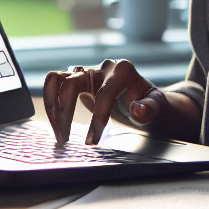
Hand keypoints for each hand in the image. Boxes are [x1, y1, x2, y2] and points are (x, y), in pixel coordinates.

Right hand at [41, 59, 160, 143]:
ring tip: (57, 132)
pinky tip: (57, 125)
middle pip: (71, 83)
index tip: (92, 141)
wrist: (145, 101)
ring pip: (56, 80)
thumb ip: (150, 108)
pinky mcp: (76, 80)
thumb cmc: (151, 104)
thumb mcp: (157, 107)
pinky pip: (55, 85)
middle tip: (64, 139)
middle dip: (65, 113)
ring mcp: (87, 71)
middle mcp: (101, 67)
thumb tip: (138, 110)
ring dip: (51, 106)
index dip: (97, 119)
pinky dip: (51, 104)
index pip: (104, 94)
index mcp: (122, 70)